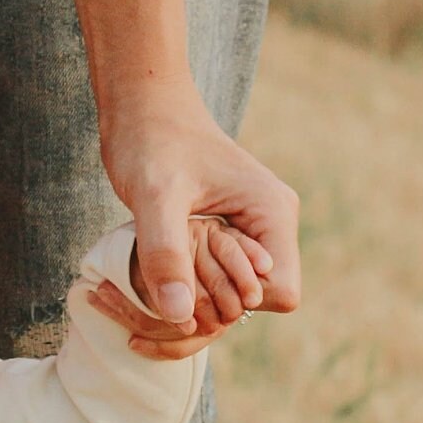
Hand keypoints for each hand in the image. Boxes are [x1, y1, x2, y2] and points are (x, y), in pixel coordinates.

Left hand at [101, 89, 303, 327]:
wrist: (141, 106)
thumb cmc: (150, 140)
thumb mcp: (154, 196)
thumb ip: (167, 252)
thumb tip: (179, 315)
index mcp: (272, 213)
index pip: (280, 294)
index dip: (234, 301)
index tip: (186, 285)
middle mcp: (270, 226)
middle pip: (256, 303)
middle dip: (208, 312)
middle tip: (154, 298)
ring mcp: (250, 232)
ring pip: (234, 299)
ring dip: (192, 308)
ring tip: (145, 301)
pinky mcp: (226, 236)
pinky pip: (216, 283)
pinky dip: (184, 295)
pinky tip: (147, 292)